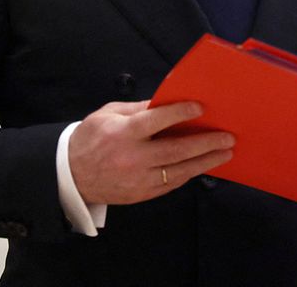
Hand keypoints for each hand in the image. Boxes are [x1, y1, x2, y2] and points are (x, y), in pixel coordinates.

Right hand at [68, 100, 233, 205]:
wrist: (70, 175)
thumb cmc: (90, 138)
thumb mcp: (108, 115)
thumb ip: (138, 110)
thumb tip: (167, 103)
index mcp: (122, 133)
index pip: (155, 121)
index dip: (179, 113)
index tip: (200, 107)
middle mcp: (132, 158)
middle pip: (174, 150)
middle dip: (204, 143)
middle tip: (227, 137)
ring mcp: (137, 179)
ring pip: (178, 171)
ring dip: (205, 162)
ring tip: (225, 153)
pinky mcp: (141, 194)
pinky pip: (171, 184)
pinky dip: (189, 173)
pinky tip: (203, 165)